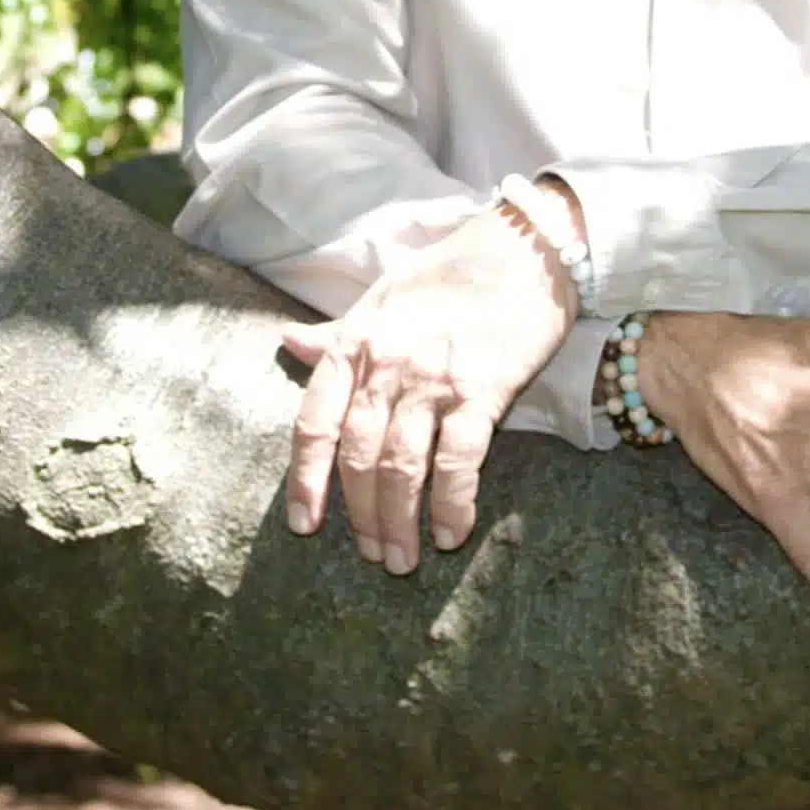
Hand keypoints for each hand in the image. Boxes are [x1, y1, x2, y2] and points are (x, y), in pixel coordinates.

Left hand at [280, 202, 574, 572]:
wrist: (521, 249)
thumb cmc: (450, 274)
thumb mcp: (381, 299)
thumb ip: (336, 334)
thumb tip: (288, 343)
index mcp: (354, 344)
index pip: (314, 423)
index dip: (305, 480)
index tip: (304, 525)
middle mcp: (384, 365)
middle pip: (357, 457)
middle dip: (360, 516)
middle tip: (373, 555)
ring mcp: (431, 380)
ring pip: (401, 468)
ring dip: (399, 523)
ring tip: (404, 559)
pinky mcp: (482, 390)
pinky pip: (459, 462)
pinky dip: (452, 505)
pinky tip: (452, 533)